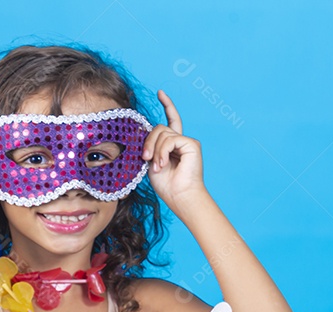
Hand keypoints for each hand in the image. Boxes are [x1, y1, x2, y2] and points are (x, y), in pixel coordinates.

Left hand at [142, 89, 207, 213]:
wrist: (180, 197)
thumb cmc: (166, 185)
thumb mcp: (151, 162)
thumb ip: (149, 146)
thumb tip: (141, 133)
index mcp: (172, 145)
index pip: (170, 121)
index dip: (167, 105)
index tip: (160, 93)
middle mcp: (181, 141)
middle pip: (159, 128)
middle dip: (148, 142)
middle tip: (145, 158)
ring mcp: (187, 142)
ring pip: (162, 133)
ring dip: (155, 150)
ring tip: (157, 167)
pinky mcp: (192, 144)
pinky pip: (171, 139)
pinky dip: (163, 152)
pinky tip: (162, 164)